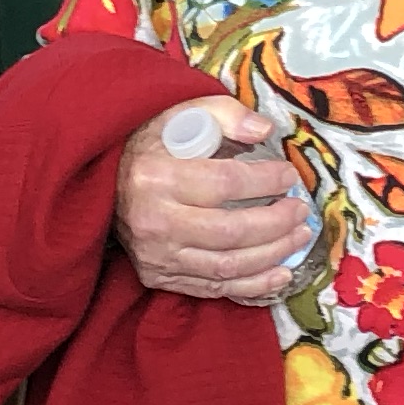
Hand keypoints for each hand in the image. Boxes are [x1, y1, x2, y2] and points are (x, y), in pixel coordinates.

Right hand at [114, 99, 313, 304]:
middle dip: (276, 223)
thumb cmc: (150, 146)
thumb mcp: (181, 115)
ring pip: (226, 266)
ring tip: (299, 238)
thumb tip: (265, 131)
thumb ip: (225, 115)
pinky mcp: (158, 277)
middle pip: (231, 231)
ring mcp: (156, 256)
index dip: (265, 181)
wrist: (102, 185)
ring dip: (272, 256)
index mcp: (156, 176)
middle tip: (301, 211)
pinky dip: (252, 285)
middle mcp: (154, 221)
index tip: (290, 176)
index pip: (224, 183)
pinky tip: (280, 273)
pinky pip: (213, 288)